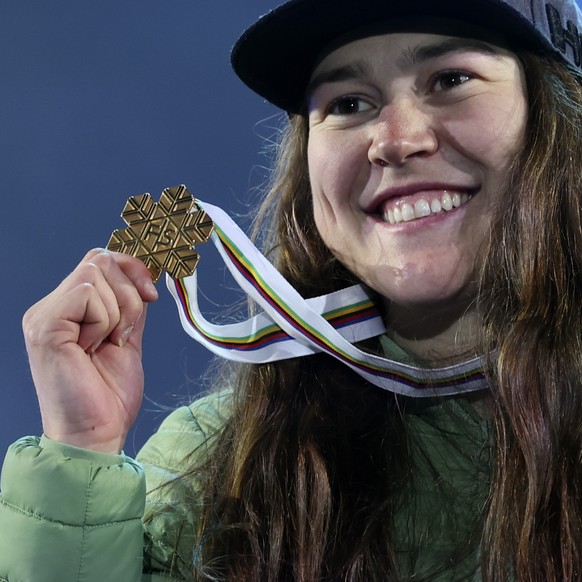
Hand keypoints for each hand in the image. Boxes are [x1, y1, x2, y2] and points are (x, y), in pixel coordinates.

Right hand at [22, 249, 158, 452]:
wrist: (96, 432)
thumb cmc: (108, 395)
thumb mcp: (127, 337)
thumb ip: (129, 305)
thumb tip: (142, 276)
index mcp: (68, 309)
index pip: (98, 259)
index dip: (131, 269)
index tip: (151, 294)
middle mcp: (50, 307)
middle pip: (99, 260)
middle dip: (128, 295)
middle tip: (123, 333)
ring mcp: (44, 316)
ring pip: (96, 274)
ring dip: (118, 311)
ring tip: (107, 344)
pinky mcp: (44, 327)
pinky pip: (87, 294)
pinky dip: (104, 319)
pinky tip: (93, 347)